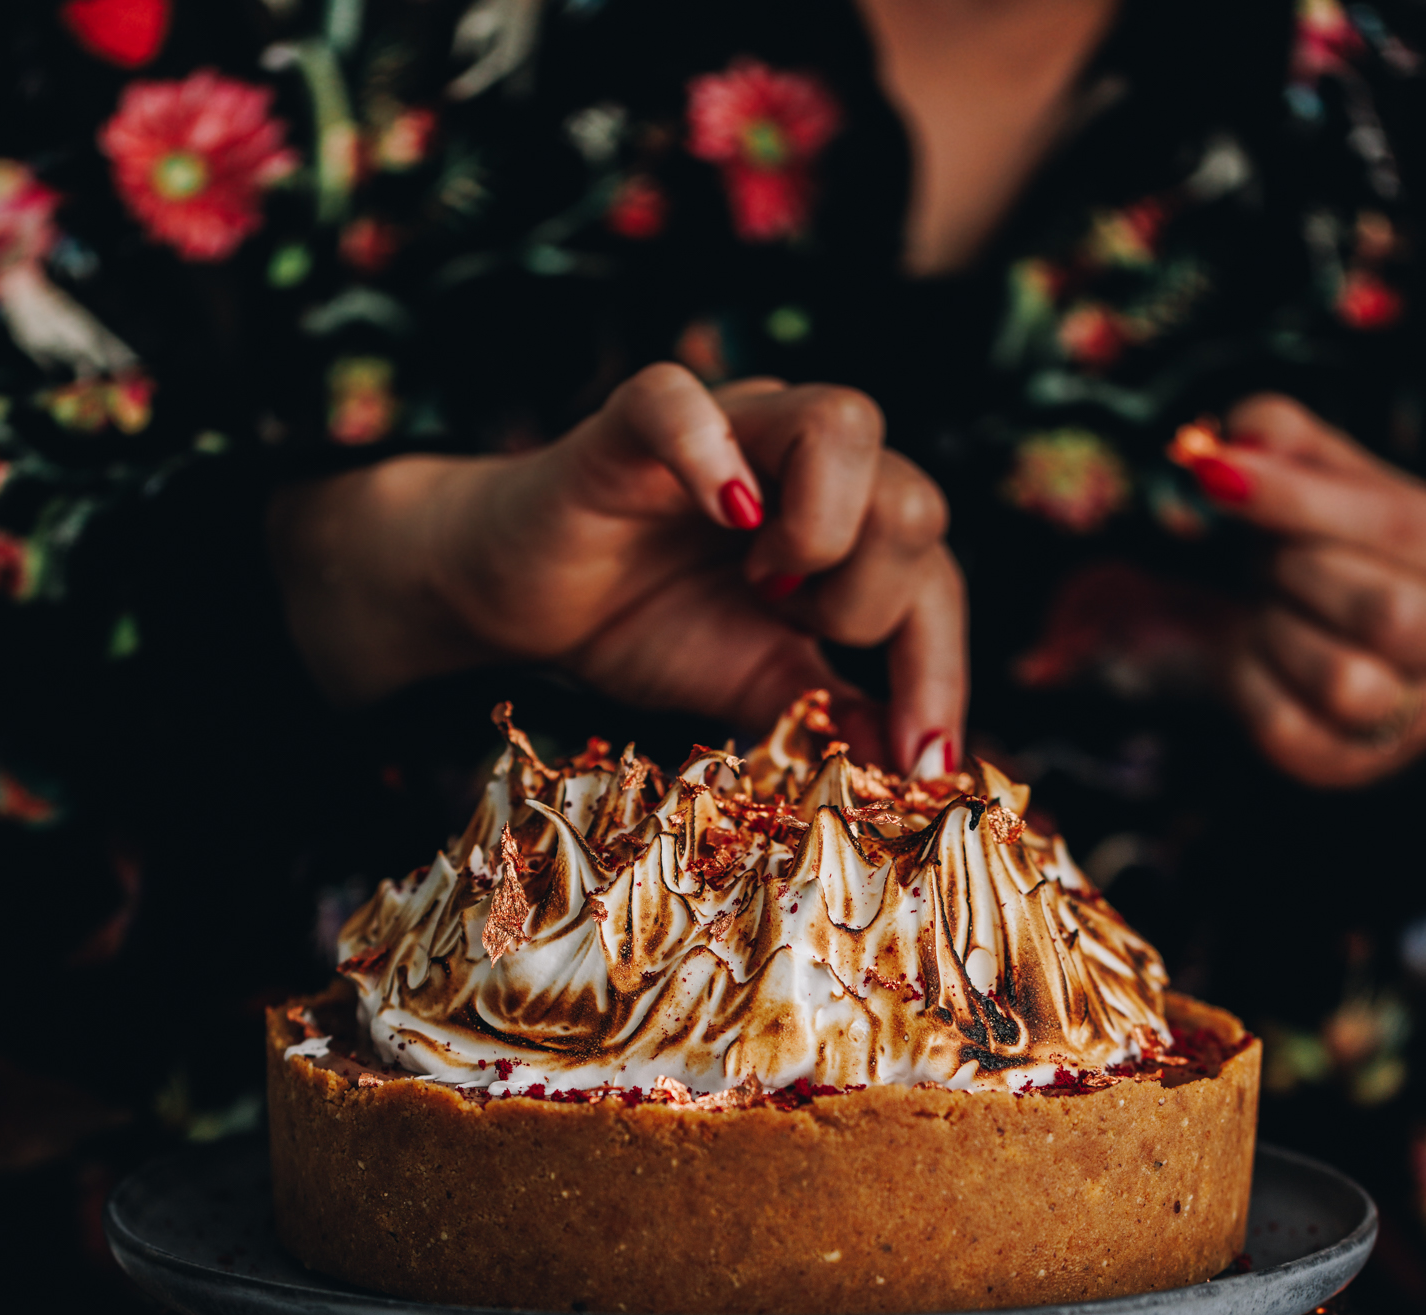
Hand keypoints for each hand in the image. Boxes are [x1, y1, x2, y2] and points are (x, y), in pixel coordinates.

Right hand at [270, 363, 964, 771]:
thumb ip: (835, 714)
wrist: (518, 600)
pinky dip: (717, 456)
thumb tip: (917, 769)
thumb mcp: (755, 687)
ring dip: (824, 529)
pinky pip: (688, 404)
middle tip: (789, 627)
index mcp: (845, 525)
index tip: (921, 762)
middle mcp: (805, 460)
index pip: (934, 584)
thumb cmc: (642, 625)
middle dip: (866, 601)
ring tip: (762, 581)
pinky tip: (729, 518)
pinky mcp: (637, 422)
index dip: (937, 676)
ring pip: (846, 424)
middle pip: (914, 501)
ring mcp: (731, 426)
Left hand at [1186, 394, 1425, 787]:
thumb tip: (1238, 437)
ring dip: (1281, 632)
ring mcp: (1409, 715)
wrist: (1316, 638)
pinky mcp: (1346, 763)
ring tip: (1276, 609)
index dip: (1301, 498)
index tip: (1218, 472)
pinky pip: (1284, 728)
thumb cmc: (1331, 548)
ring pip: (1346, 681)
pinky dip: (1250, 682)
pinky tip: (1260, 655)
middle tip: (1272, 558)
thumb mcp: (1323, 477)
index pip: (1401, 527)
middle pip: (1390, 614)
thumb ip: (1286, 438)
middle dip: (1301, 572)